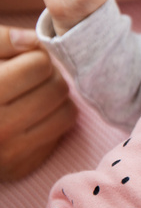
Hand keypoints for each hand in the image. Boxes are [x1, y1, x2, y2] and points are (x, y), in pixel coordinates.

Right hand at [0, 26, 75, 180]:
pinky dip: (51, 120)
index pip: (40, 65)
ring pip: (67, 112)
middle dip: (48, 77)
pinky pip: (60, 134)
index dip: (34, 57)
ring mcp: (9, 153)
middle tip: (30, 77)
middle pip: (57, 88)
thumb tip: (33, 40)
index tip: (22, 60)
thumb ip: (2, 40)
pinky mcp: (20, 167)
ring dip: (55, 99)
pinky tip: (31, 116)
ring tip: (33, 94)